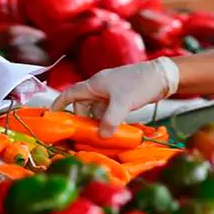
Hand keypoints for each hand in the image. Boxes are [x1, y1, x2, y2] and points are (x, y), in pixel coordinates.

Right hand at [51, 58, 179, 136]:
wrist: (162, 76)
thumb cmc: (140, 84)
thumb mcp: (123, 103)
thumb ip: (110, 120)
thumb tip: (101, 136)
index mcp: (94, 84)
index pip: (70, 94)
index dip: (60, 104)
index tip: (51, 116)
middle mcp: (100, 87)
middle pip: (83, 105)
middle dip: (82, 119)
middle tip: (84, 135)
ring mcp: (111, 92)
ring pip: (96, 109)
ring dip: (97, 121)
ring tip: (101, 135)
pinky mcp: (121, 97)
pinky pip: (108, 110)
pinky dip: (108, 119)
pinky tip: (114, 129)